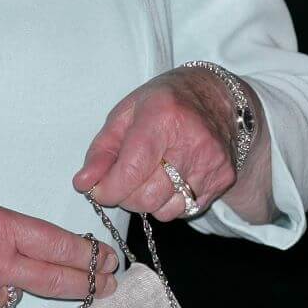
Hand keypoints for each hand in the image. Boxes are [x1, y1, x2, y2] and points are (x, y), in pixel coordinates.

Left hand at [71, 67, 254, 219]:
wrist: (216, 97)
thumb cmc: (164, 103)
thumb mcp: (125, 115)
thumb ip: (101, 151)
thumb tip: (84, 183)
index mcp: (163, 116)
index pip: (132, 170)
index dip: (110, 188)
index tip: (98, 190)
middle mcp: (192, 142)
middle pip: (147, 195)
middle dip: (125, 196)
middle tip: (122, 182)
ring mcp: (211, 163)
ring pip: (165, 209)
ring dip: (147, 202)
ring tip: (147, 177)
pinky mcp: (223, 179)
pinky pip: (184, 210)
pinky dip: (168, 203)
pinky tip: (169, 180)